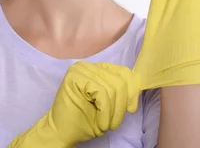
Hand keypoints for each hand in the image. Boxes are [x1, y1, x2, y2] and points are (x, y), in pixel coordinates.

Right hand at [8, 61, 140, 146]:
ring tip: (106, 125)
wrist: (61, 133)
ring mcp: (80, 69)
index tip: (131, 109)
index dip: (132, 90)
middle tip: (114, 123)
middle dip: (121, 106)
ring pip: (112, 88)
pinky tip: (100, 123)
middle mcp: (88, 65)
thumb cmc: (84, 121)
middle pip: (120, 81)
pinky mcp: (75, 77)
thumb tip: (138, 85)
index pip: (123, 72)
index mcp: (97, 68)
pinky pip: (102, 93)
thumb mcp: (109, 105)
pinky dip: (105, 112)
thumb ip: (120, 92)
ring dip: (113, 113)